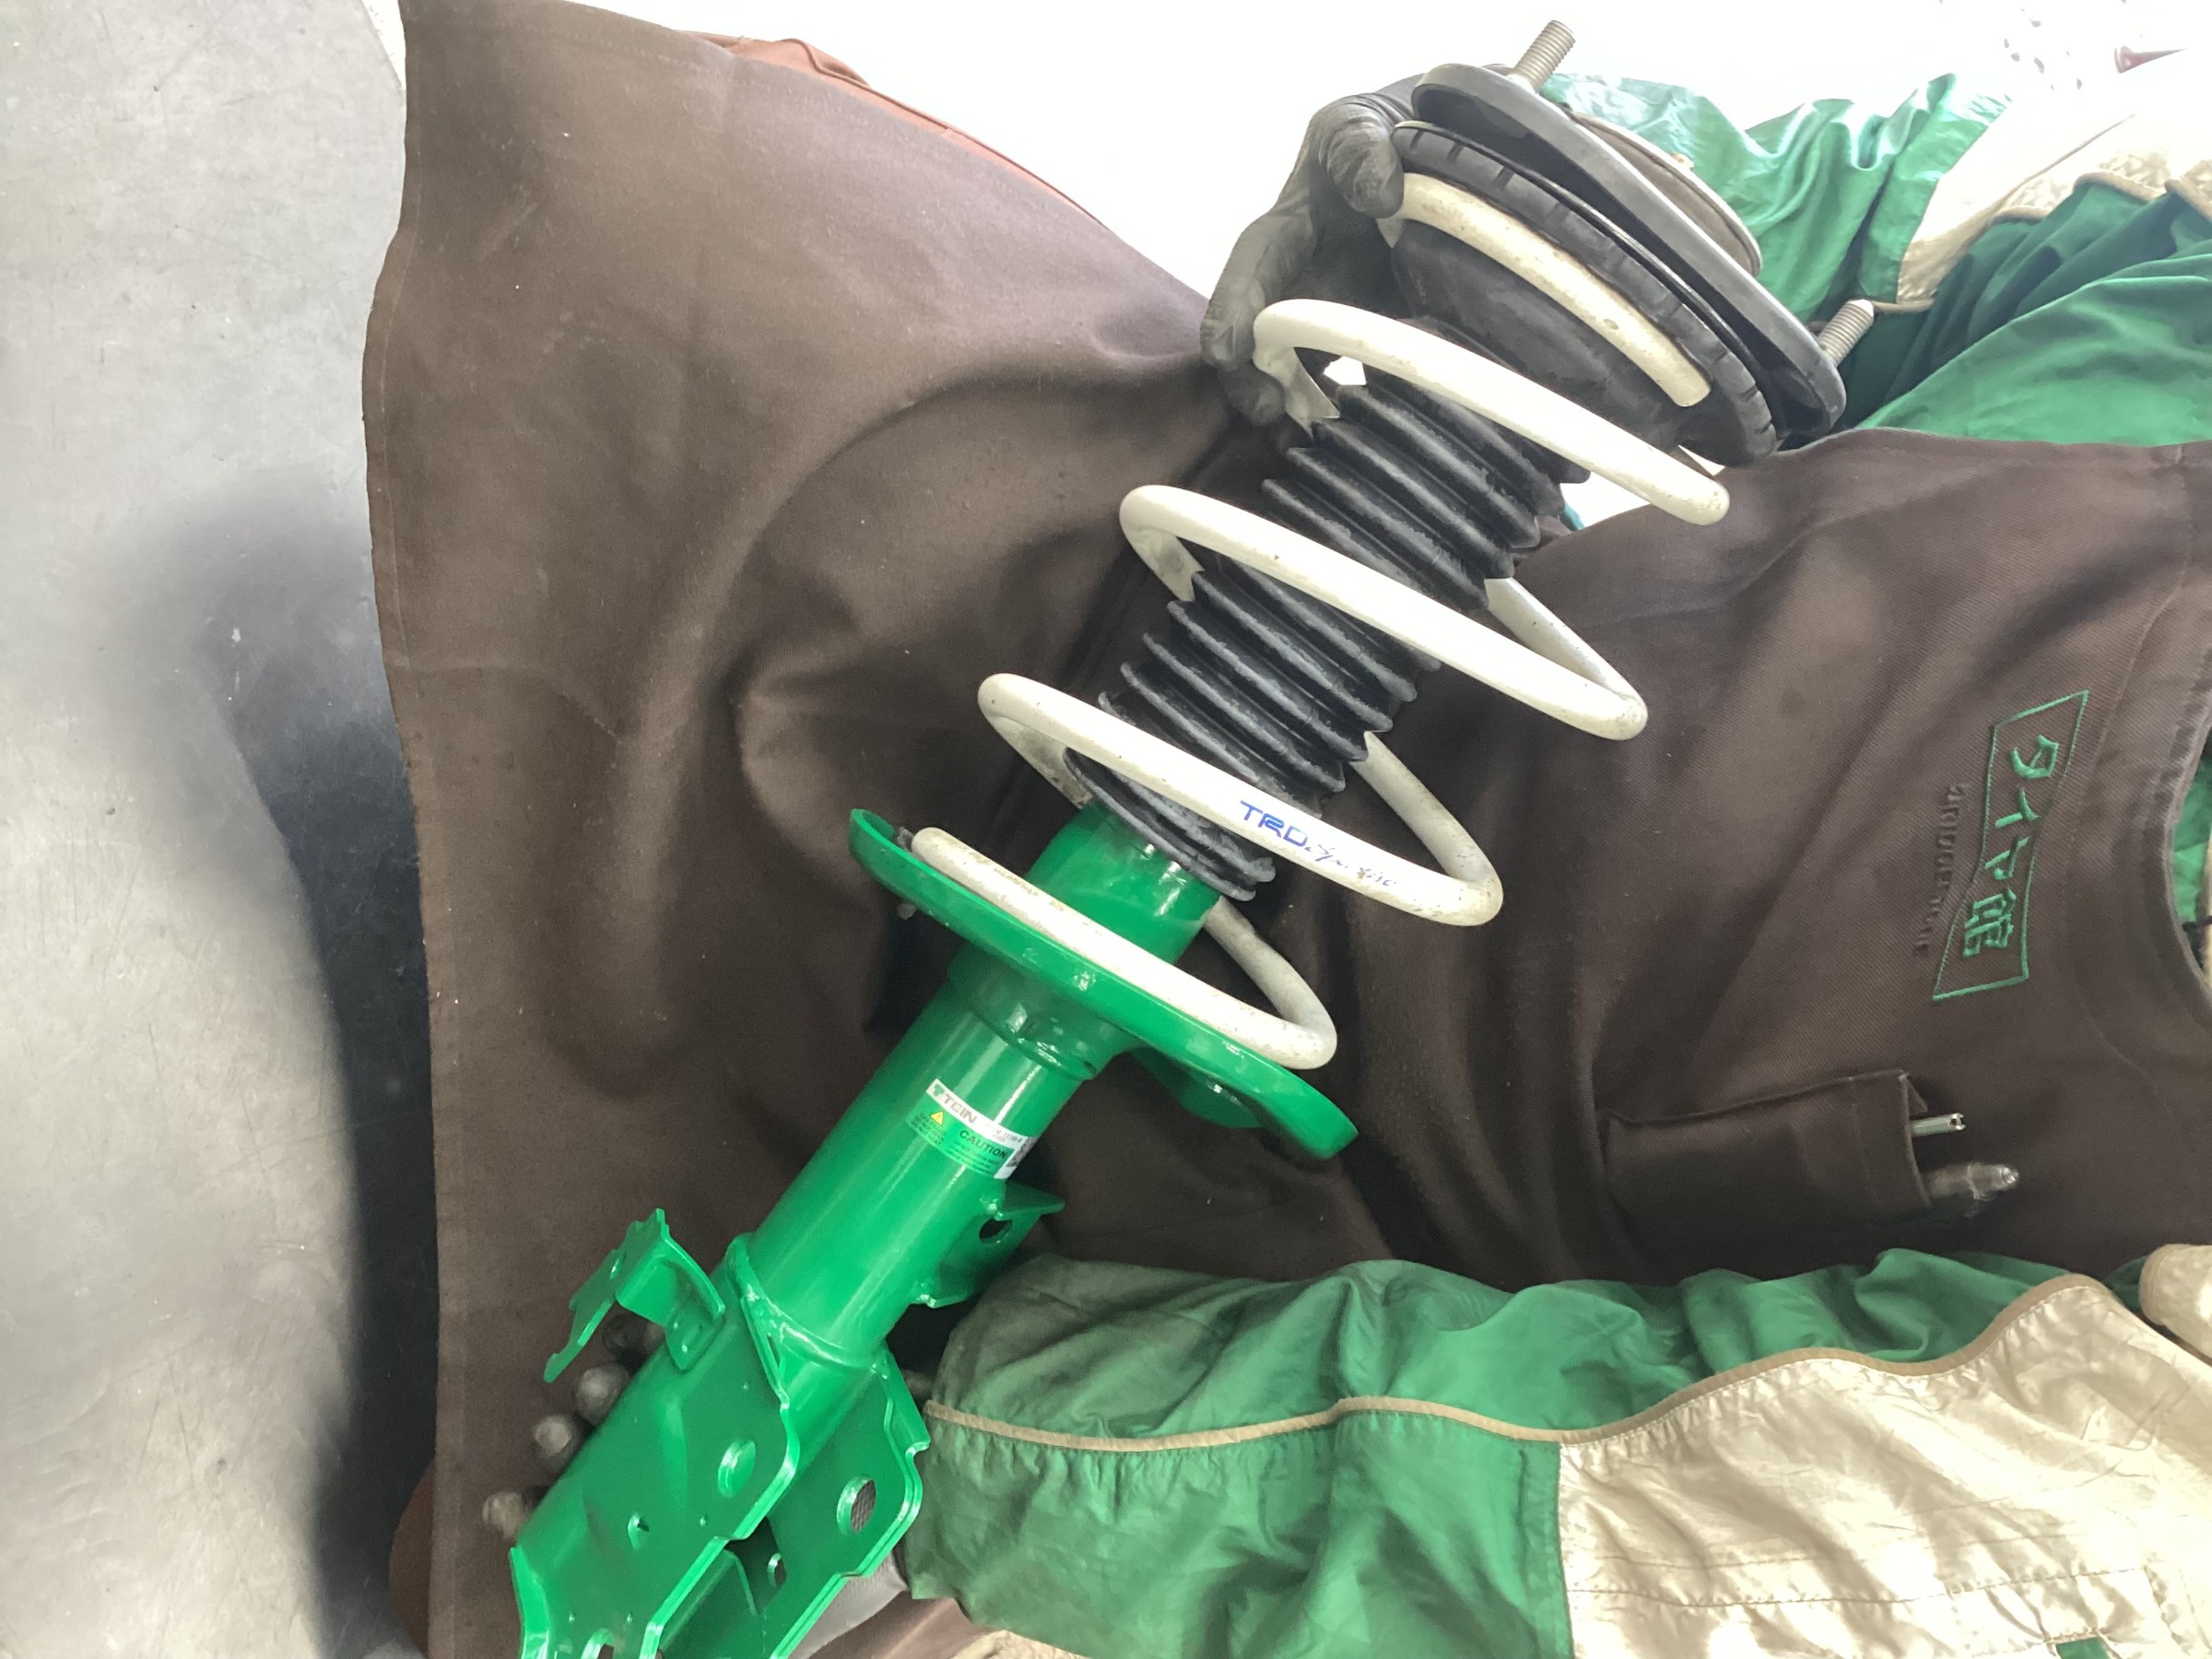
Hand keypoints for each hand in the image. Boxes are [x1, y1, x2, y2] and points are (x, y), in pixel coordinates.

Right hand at [1200, 81, 1417, 424]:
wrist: (1420, 160)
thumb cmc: (1373, 137)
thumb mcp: (1358, 123)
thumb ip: (1361, 147)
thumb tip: (1382, 194)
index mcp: (1282, 234)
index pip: (1245, 274)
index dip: (1231, 312)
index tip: (1227, 350)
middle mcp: (1292, 287)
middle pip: (1253, 345)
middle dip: (1251, 383)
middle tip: (1268, 413)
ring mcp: (1323, 321)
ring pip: (1291, 378)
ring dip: (1292, 414)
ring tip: (1305, 442)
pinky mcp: (1360, 344)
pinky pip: (1343, 386)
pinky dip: (1341, 417)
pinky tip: (1355, 438)